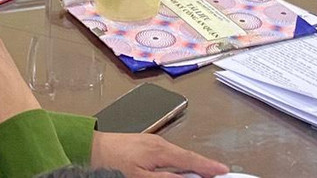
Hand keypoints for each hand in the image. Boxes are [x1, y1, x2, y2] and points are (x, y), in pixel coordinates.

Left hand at [91, 131, 227, 177]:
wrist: (91, 147)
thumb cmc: (114, 163)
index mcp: (161, 150)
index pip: (192, 161)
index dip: (209, 167)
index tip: (225, 171)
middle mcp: (159, 143)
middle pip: (187, 158)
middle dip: (202, 167)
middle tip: (217, 174)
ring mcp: (152, 142)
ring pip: (177, 156)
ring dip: (189, 165)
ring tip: (201, 173)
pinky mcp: (145, 143)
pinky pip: (167, 154)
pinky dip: (177, 162)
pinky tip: (177, 169)